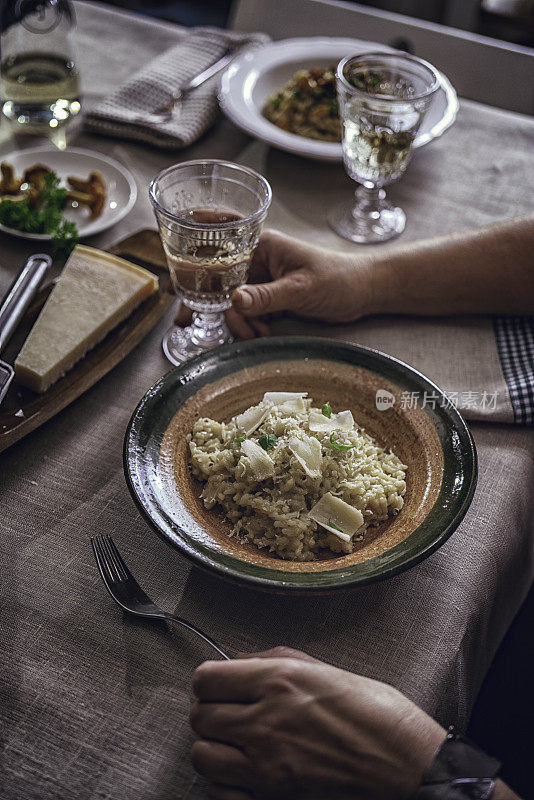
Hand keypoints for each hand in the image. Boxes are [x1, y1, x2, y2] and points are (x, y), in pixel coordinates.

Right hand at [174, 229, 374, 338]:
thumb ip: (267, 296)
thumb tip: (234, 301)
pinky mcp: (268, 296)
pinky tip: (260, 333)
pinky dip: (248, 325)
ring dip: (237, 321)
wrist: (364, 292)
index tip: (175, 285)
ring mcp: (261, 279)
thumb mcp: (301, 288)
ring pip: (231, 301)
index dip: (192, 264)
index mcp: (261, 245)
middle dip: (215, 307)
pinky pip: (246, 311)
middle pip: (219, 281)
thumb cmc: (339, 278)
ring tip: (255, 333)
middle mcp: (256, 259)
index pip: (217, 249)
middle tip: (201, 325)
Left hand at [190, 646, 445, 799]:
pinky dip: (226, 784)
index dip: (210, 681)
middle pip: (200, 716)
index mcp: (279, 680)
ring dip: (214, 748)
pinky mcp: (273, 797)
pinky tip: (245, 773)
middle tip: (230, 713)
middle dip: (211, 713)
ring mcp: (267, 764)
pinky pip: (221, 793)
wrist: (404, 763)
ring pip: (202, 756)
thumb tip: (237, 661)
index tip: (219, 684)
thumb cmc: (375, 714)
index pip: (207, 678)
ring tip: (235, 743)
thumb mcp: (325, 669)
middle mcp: (266, 720)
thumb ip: (273, 661)